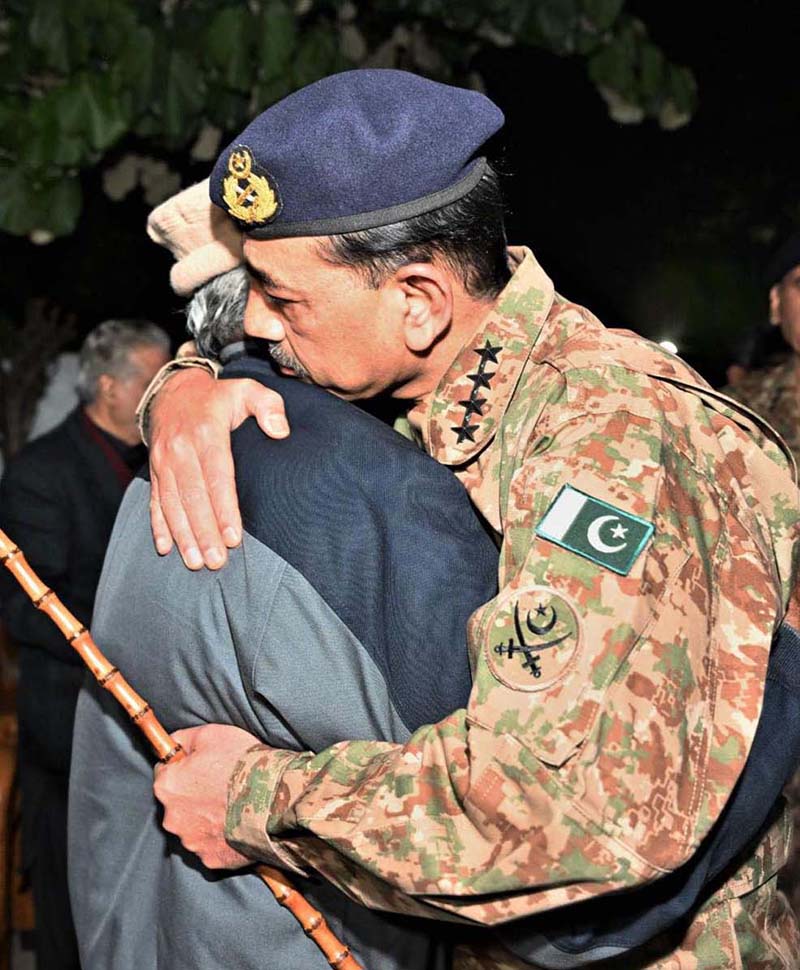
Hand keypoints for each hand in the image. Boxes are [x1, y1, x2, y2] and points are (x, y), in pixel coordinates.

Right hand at [148, 369, 289, 568]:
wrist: (174, 391)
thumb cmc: (220, 397)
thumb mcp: (247, 389)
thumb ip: (268, 405)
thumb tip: (280, 430)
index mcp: (206, 432)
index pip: (217, 476)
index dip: (225, 509)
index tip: (234, 537)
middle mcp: (180, 449)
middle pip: (193, 497)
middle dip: (203, 532)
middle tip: (215, 562)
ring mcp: (163, 461)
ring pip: (171, 503)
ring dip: (183, 535)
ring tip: (194, 562)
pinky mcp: (154, 470)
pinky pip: (154, 500)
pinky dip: (158, 525)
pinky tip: (164, 548)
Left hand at [153, 723, 261, 869]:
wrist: (274, 798)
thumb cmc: (242, 763)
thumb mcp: (210, 734)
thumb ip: (183, 739)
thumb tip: (173, 745)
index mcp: (167, 786)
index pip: (164, 772)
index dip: (184, 766)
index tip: (202, 765)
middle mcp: (172, 818)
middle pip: (178, 802)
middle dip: (194, 794)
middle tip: (221, 784)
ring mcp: (191, 841)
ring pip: (193, 826)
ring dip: (207, 817)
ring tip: (232, 804)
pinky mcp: (210, 858)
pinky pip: (211, 845)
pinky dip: (221, 836)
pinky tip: (237, 823)